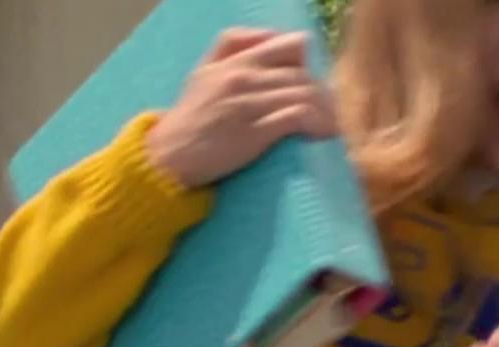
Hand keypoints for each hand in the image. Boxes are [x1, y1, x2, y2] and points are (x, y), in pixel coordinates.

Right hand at [144, 28, 338, 188]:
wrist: (168, 157)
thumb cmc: (189, 120)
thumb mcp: (204, 72)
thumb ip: (232, 47)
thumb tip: (268, 36)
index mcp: (233, 61)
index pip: (287, 44)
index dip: (306, 61)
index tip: (309, 81)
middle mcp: (242, 76)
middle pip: (301, 73)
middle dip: (320, 92)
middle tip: (327, 111)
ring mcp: (248, 103)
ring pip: (304, 93)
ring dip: (324, 111)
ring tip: (330, 126)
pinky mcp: (254, 132)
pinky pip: (297, 117)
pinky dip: (317, 124)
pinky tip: (322, 134)